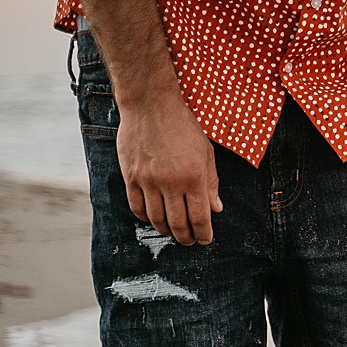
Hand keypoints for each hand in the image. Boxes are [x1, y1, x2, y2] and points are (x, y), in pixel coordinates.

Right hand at [116, 97, 222, 245]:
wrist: (150, 105)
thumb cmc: (183, 126)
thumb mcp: (206, 153)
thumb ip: (211, 183)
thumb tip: (216, 209)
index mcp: (194, 177)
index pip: (200, 217)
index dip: (203, 233)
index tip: (205, 240)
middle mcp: (170, 182)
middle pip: (178, 223)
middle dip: (186, 237)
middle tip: (190, 241)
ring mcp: (148, 181)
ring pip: (156, 219)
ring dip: (166, 230)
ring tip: (173, 233)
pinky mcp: (130, 176)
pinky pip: (136, 206)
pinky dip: (145, 218)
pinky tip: (153, 219)